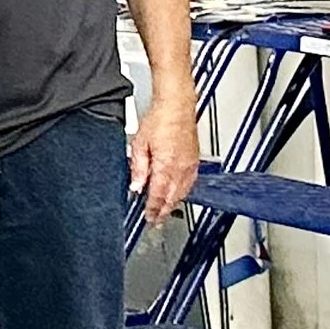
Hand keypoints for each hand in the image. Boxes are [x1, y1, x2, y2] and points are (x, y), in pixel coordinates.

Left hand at [130, 93, 199, 225]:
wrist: (177, 107)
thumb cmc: (159, 120)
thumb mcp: (139, 144)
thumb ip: (138, 167)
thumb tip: (135, 185)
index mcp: (166, 166)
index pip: (158, 196)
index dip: (153, 210)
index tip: (149, 219)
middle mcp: (181, 169)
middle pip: (172, 198)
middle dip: (164, 212)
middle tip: (156, 222)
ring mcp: (190, 166)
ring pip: (182, 192)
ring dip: (173, 203)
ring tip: (164, 212)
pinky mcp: (194, 161)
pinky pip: (189, 183)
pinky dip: (181, 192)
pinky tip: (175, 194)